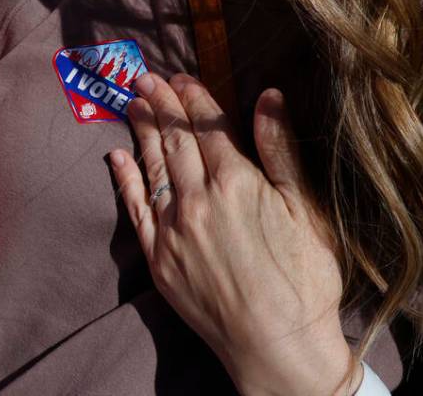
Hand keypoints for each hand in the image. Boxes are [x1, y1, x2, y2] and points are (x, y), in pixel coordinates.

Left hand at [110, 74, 360, 395]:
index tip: (181, 77)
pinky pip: (136, 210)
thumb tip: (268, 95)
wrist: (278, 346)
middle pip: (175, 141)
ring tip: (132, 103)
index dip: (193, 98)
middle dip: (160, 105)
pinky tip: (117, 157)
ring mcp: (172, 229)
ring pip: (152, 168)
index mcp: (236, 182)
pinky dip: (126, 180)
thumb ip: (279, 150)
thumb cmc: (304, 279)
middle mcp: (197, 199)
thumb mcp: (304, 209)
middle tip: (144, 77)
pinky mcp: (158, 259)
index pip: (208, 127)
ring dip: (141, 132)